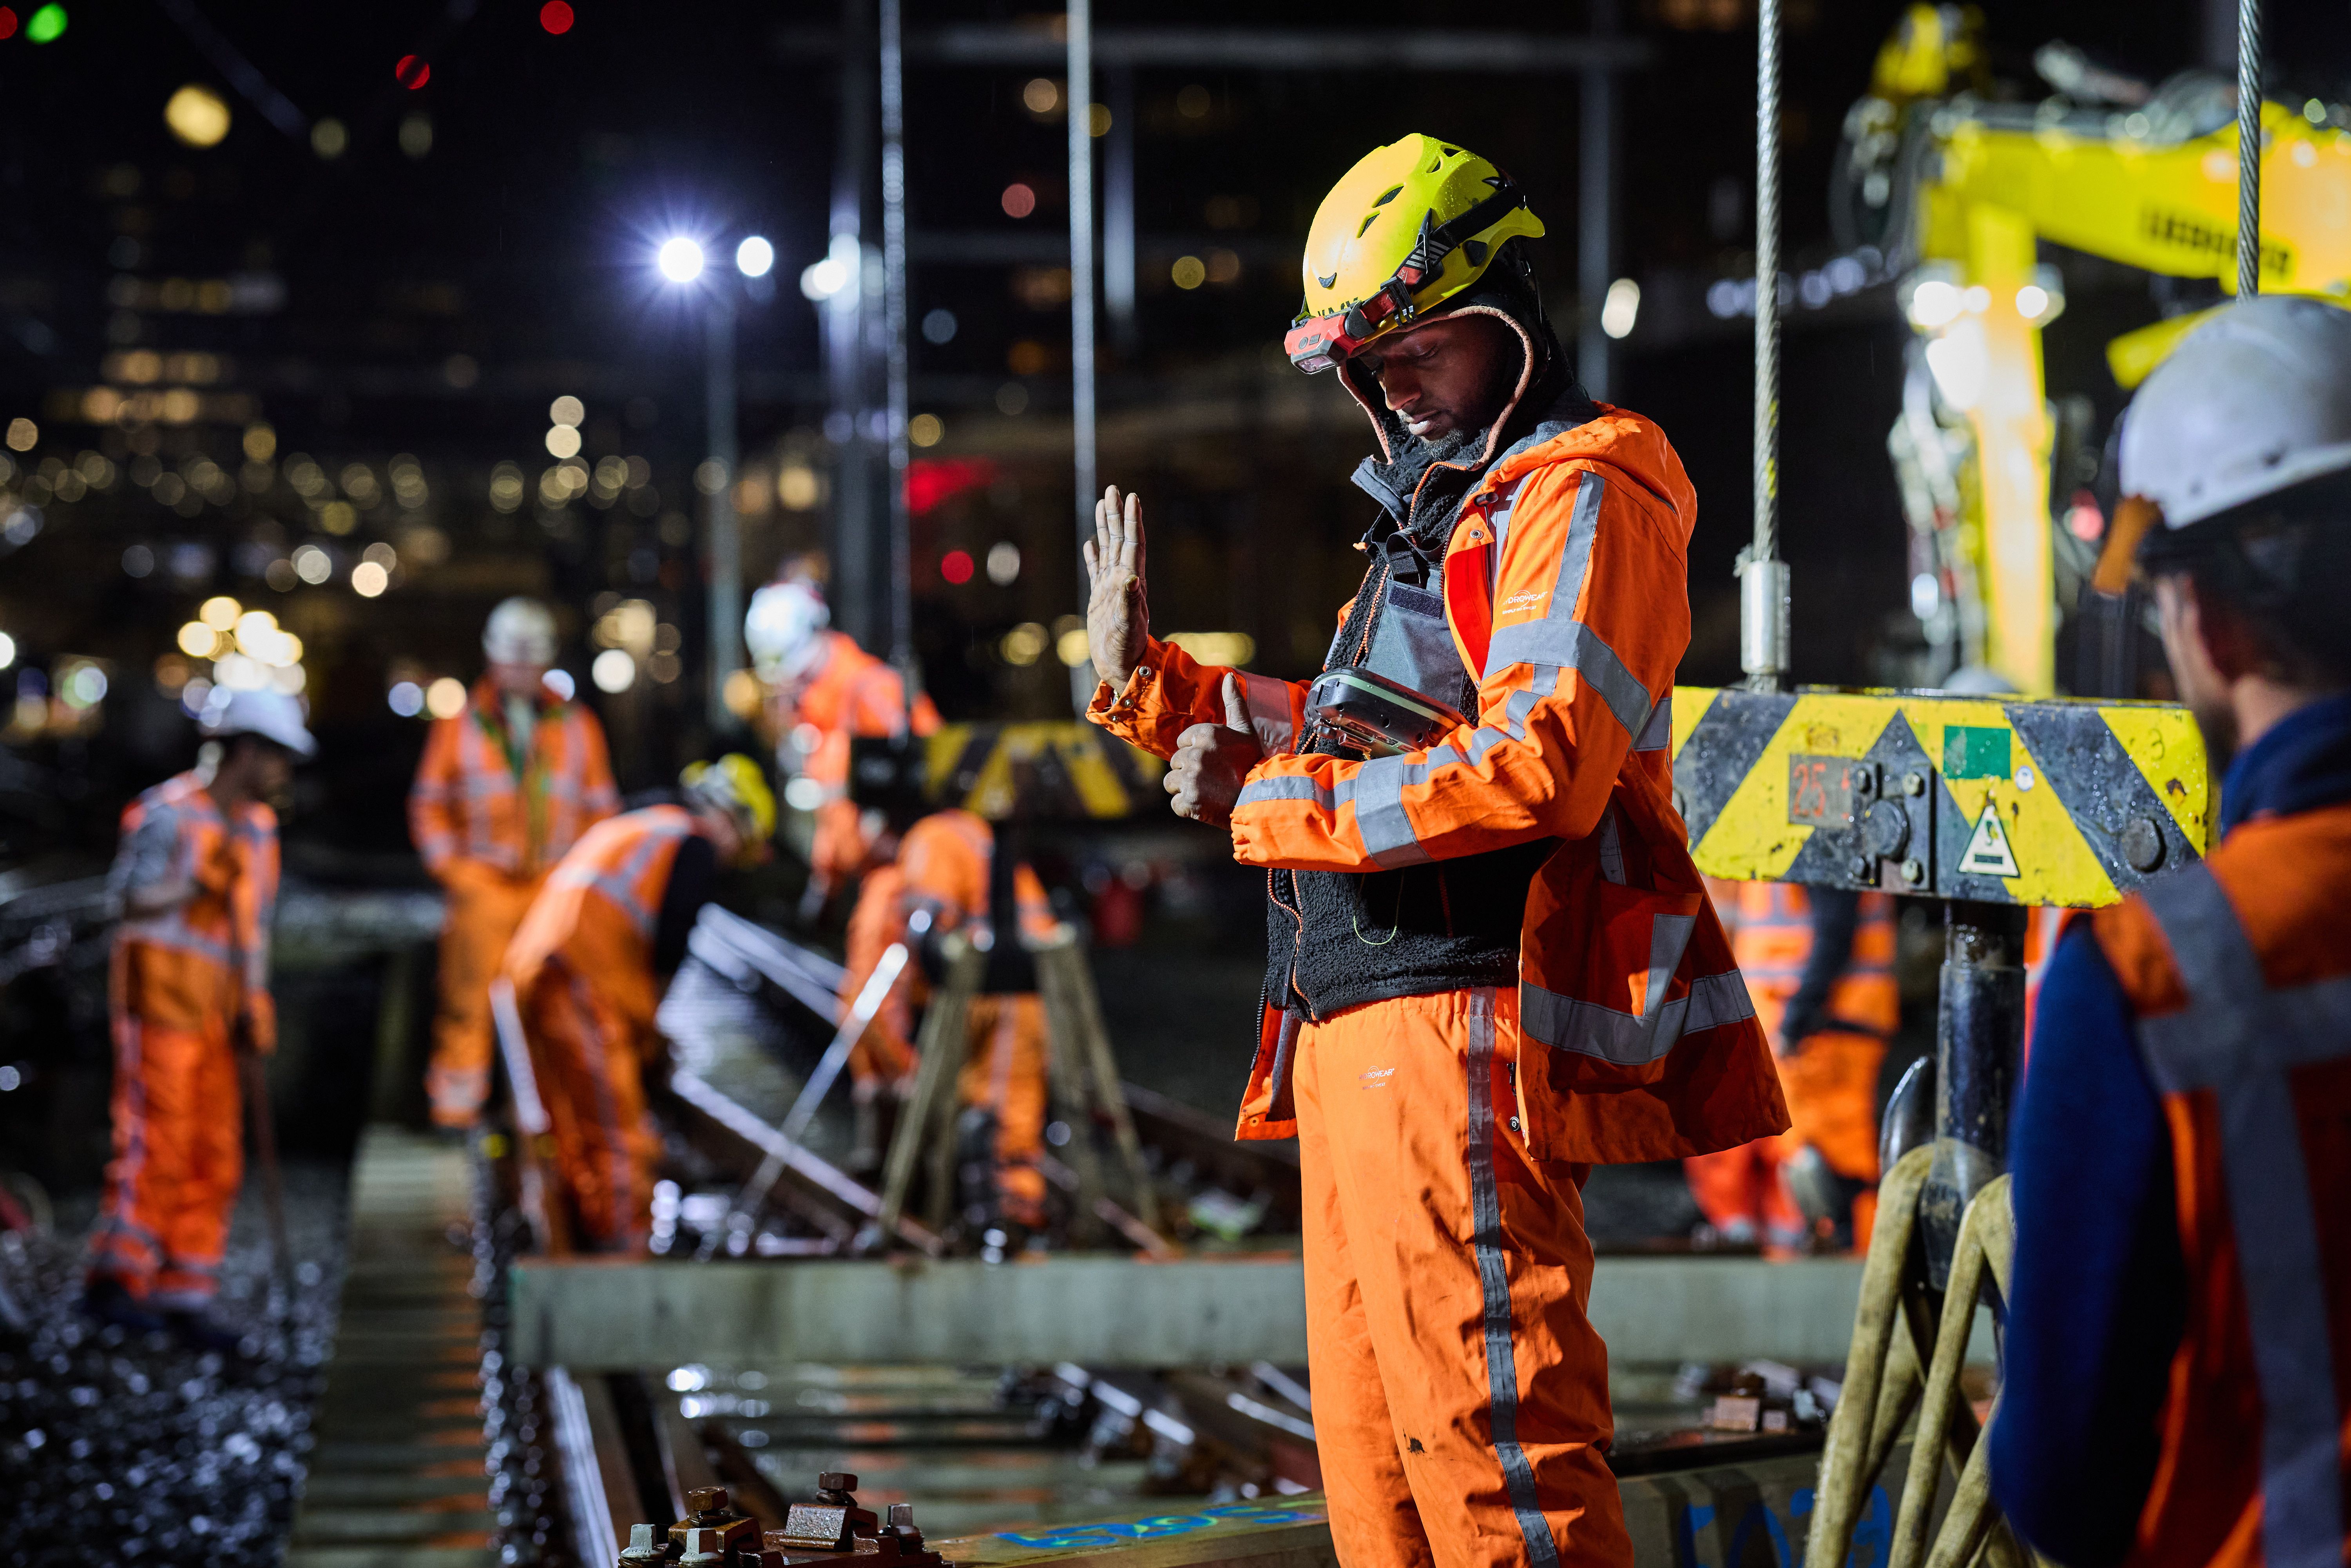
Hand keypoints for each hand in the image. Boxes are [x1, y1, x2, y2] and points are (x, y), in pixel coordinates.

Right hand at [1081, 484, 1148, 687]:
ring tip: (1103, 504)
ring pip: (1108, 549)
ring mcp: (1111, 588)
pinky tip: (1091, 543)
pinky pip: (1096, 570)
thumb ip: (1129, 602)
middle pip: (1120, 540)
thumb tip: (1132, 578)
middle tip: (1114, 489)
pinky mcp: (1100, 598)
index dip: (1133, 520)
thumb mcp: (1127, 627)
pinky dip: (1094, 554)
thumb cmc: (1126, 651)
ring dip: (1106, 527)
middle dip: (1117, 514)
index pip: (1133, 544)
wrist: (1121, 668)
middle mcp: (1123, 581)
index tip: (1132, 497)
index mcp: (1131, 583)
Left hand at [1166, 675, 1262, 827]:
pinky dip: (1188, 808)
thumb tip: (1229, 676)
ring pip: (1172, 782)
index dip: (1196, 752)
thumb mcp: (1246, 729)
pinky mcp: (1189, 801)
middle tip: (1213, 778)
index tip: (1213, 761)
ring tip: (1208, 792)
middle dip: (1190, 770)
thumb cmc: (1255, 763)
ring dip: (1186, 789)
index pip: (1183, 741)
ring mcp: (1190, 778)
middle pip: (1176, 762)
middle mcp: (1195, 754)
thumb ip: (1234, 702)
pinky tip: (1205, 806)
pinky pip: (1177, 804)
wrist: (1264, 798)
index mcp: (1206, 734)